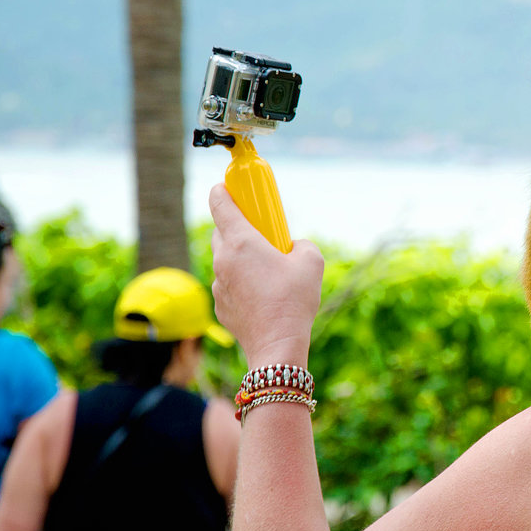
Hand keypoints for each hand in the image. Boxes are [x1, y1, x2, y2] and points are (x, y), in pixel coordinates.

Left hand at [209, 183, 323, 366]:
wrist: (278, 345)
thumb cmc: (294, 300)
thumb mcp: (312, 261)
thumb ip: (301, 244)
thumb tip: (293, 246)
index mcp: (241, 242)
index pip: (220, 204)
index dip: (222, 190)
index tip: (228, 186)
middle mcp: (223, 260)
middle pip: (220, 231)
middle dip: (236, 226)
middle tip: (260, 231)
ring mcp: (218, 284)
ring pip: (225, 260)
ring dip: (240, 257)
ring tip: (267, 269)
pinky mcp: (220, 306)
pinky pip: (227, 284)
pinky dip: (240, 281)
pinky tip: (262, 294)